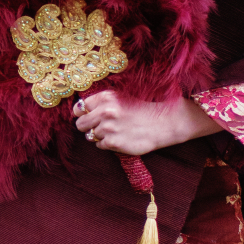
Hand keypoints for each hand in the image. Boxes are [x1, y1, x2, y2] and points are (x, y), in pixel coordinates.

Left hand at [72, 90, 219, 158]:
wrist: (163, 123)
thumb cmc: (141, 109)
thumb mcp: (120, 97)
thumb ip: (100, 102)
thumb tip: (79, 111)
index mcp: (106, 97)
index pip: (79, 108)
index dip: (83, 114)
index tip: (88, 117)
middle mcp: (105, 111)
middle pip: (80, 124)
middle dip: (87, 127)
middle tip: (100, 127)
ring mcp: (109, 128)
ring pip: (90, 136)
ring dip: (99, 136)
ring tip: (115, 131)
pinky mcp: (114, 143)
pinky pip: (100, 146)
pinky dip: (107, 144)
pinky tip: (120, 138)